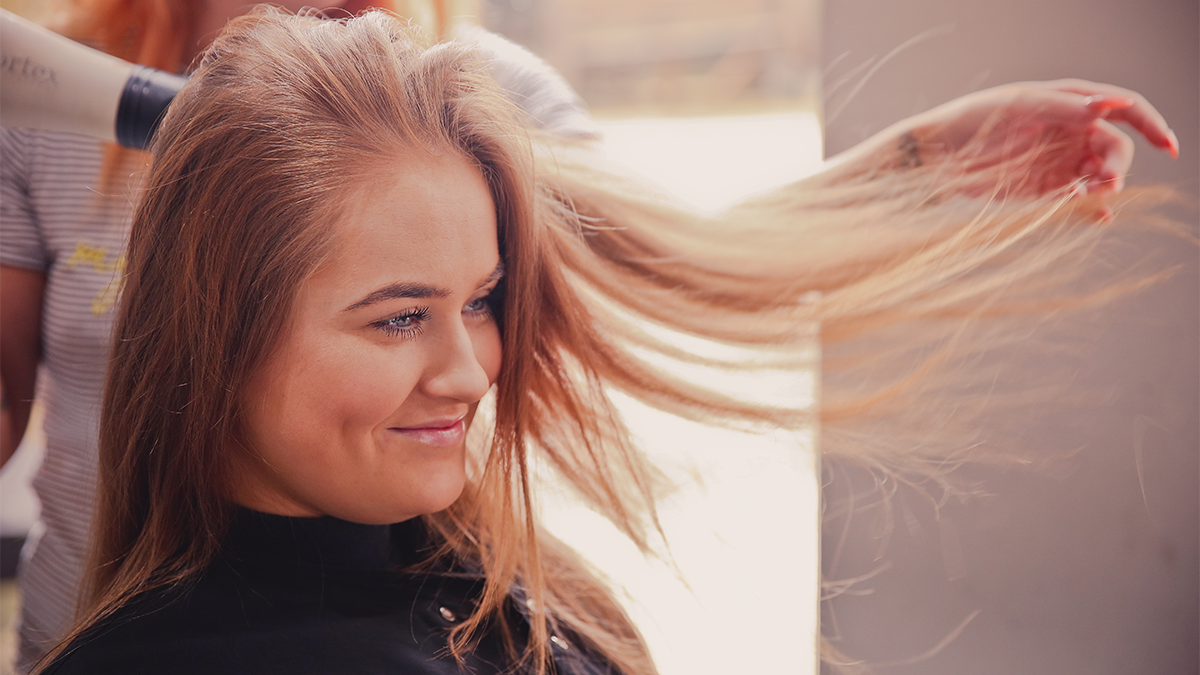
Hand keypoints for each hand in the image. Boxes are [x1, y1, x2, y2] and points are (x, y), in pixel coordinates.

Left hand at [901, 80, 1176, 214]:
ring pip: (1100, 178)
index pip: (1123, 109)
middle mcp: (1069, 134)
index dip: (1150, 124)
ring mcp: (1058, 164)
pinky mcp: (1044, 193)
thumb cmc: (971, 122)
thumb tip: (1110, 104)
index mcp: (1069, 104)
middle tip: (1105, 183)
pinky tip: (1094, 216)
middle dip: (1117, 165)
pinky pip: (1078, 203)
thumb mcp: (1017, 106)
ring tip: (1090, 197)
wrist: (933, 159)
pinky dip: (1089, 210)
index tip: (1167, 146)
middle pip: (1115, 148)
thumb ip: (1064, 107)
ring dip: (1104, 188)